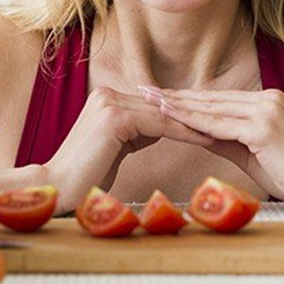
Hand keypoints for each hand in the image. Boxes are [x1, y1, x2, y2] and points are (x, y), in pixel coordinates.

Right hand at [42, 86, 214, 211]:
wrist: (56, 188)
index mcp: (108, 99)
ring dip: (196, 123)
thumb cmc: (86, 178)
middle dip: (195, 117)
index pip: (155, 106)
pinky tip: (207, 139)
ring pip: (164, 113)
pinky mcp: (115, 117)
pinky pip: (160, 124)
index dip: (184, 116)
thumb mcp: (116, 148)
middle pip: (162, 106)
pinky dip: (185, 132)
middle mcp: (108, 95)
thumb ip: (134, 134)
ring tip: (224, 130)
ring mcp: (110, 103)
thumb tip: (158, 130)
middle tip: (227, 123)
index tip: (212, 124)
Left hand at [140, 87, 283, 214]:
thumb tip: (197, 134)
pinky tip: (170, 118)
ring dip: (177, 105)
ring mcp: (265, 110)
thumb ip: (227, 139)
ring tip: (148, 101)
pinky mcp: (263, 127)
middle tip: (142, 91)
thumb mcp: (254, 152)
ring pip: (211, 109)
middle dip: (174, 96)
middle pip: (210, 99)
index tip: (157, 96)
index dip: (186, 98)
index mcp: (266, 101)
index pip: (217, 99)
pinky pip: (220, 126)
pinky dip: (192, 122)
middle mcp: (266, 98)